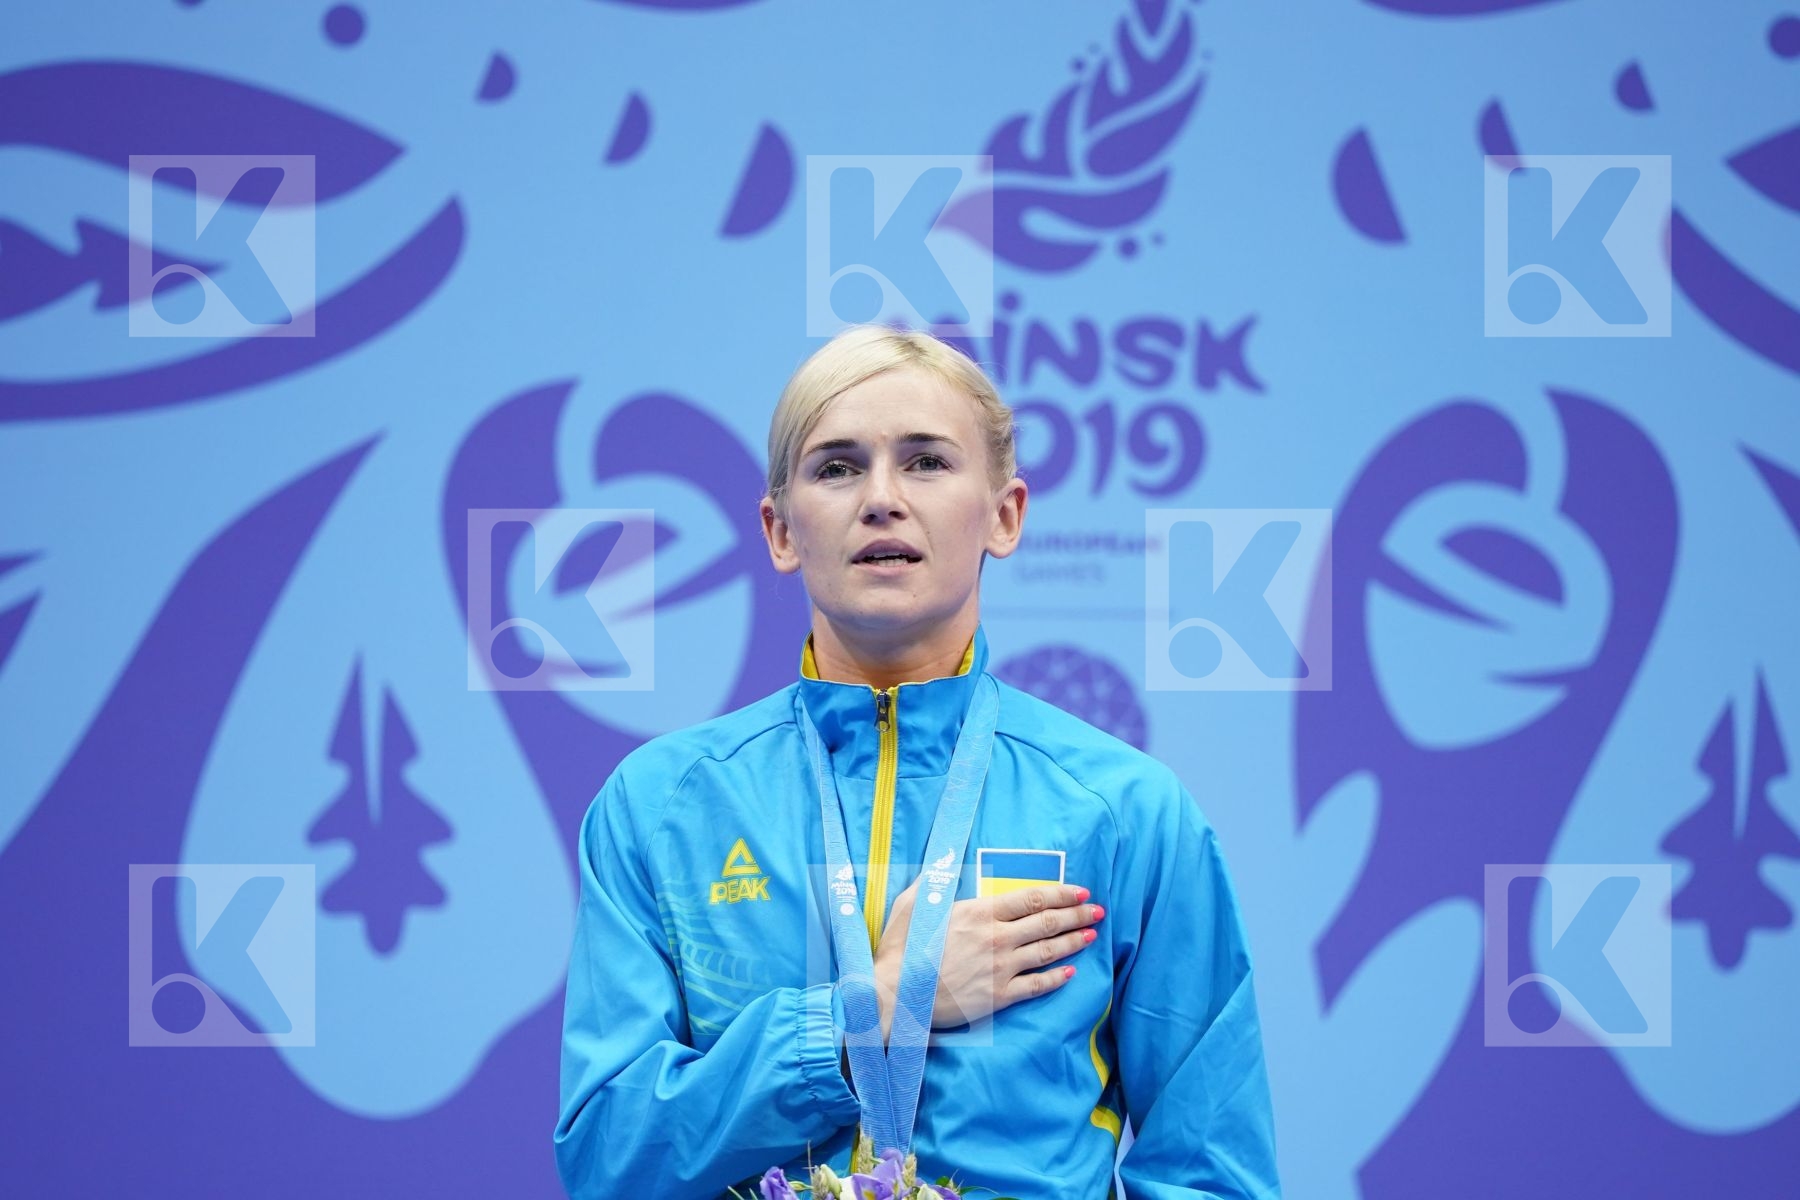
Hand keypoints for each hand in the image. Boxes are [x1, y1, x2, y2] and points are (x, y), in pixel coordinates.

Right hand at [872, 877, 1101, 1040]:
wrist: (896, 994)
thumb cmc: (901, 949)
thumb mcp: (912, 903)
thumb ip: (933, 881)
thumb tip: (942, 861)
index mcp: (979, 912)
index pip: (1031, 898)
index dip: (1060, 894)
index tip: (1080, 891)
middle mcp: (996, 938)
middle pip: (1046, 922)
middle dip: (1075, 914)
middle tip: (1096, 910)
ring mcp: (1000, 968)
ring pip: (1047, 951)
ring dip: (1073, 941)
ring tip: (1092, 935)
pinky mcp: (999, 996)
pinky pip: (1037, 985)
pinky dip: (1057, 978)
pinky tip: (1071, 972)